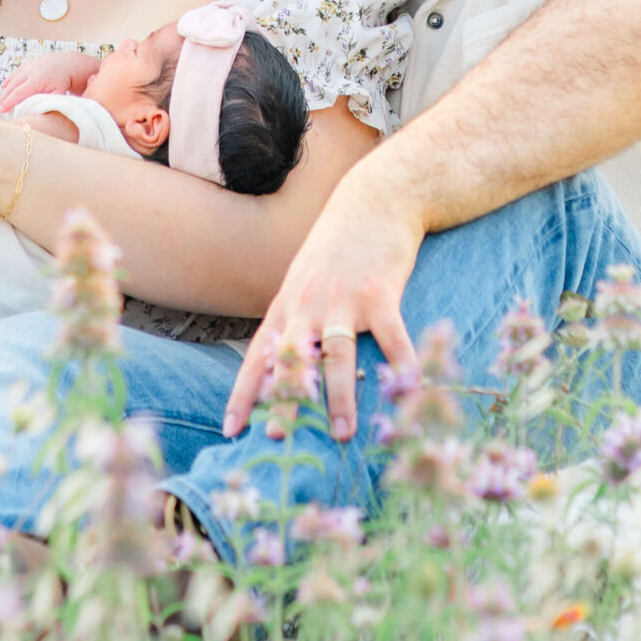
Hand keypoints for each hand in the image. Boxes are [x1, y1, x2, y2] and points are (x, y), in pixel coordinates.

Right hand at [0, 50, 95, 111]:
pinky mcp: (29, 64)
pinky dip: (10, 81)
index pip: (19, 93)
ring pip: (13, 80)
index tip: (1, 110)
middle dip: (3, 98)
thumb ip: (48, 101)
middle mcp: (31, 71)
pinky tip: (5, 87)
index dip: (9, 102)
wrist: (69, 63)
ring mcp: (29, 66)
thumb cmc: (65, 81)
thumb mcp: (60, 92)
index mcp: (37, 80)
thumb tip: (38, 110)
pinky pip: (16, 74)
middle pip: (13, 87)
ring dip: (5, 91)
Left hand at [223, 159, 425, 444]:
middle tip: (277, 440)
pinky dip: (402, 365)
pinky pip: (392, 338)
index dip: (243, 395)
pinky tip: (410, 391)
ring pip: (337, 357)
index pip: (256, 358)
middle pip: (290, 361)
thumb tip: (281, 372)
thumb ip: (293, 323)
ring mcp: (344, 299)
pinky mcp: (380, 293)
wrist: (373, 200)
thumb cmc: (337, 249)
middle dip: (283, 401)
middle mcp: (308, 306)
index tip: (230, 431)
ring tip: (344, 436)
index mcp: (286, 307)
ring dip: (340, 399)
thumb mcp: (302, 281)